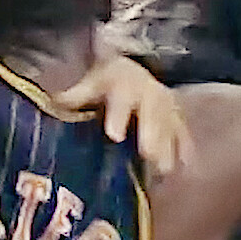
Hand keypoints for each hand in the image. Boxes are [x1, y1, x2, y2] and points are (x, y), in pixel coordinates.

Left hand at [55, 54, 193, 175]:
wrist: (132, 69)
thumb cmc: (106, 82)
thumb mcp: (91, 82)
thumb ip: (76, 95)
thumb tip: (55, 102)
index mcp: (125, 85)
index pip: (122, 100)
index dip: (119, 117)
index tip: (114, 136)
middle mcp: (150, 93)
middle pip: (152, 114)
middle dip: (151, 134)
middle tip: (147, 155)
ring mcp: (166, 106)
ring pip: (170, 125)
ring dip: (168, 147)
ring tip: (164, 170)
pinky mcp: (177, 117)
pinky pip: (183, 133)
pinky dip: (185, 149)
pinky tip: (186, 166)